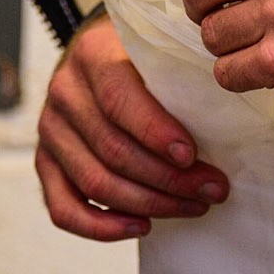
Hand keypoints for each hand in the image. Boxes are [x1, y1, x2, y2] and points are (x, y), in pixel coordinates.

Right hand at [35, 16, 230, 240]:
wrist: (102, 54)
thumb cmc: (143, 56)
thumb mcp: (159, 47)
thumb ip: (178, 70)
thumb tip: (228, 117)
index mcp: (92, 55)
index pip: (120, 102)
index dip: (156, 133)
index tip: (192, 156)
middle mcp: (64, 92)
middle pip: (113, 149)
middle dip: (168, 178)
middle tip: (212, 189)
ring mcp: (51, 130)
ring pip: (95, 181)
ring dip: (149, 203)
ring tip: (193, 206)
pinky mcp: (45, 163)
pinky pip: (64, 208)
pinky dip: (101, 227)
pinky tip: (143, 226)